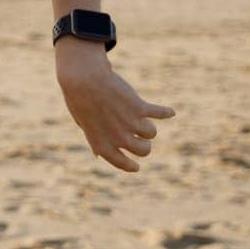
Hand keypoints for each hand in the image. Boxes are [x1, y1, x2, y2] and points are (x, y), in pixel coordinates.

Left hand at [55, 44, 174, 172]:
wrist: (84, 81)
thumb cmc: (79, 100)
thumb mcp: (83, 125)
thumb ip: (94, 140)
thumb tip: (98, 155)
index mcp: (102, 145)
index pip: (122, 163)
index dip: (130, 166)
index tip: (137, 167)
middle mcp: (119, 138)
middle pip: (144, 150)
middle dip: (144, 145)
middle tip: (140, 137)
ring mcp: (131, 124)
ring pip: (151, 133)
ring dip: (148, 127)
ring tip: (140, 117)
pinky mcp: (139, 108)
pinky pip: (159, 113)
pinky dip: (165, 112)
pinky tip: (170, 112)